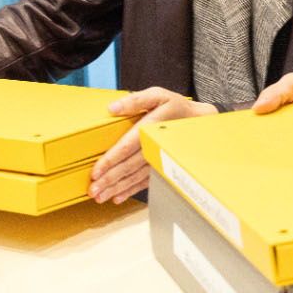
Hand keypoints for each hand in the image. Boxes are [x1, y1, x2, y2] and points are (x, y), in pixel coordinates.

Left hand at [92, 88, 216, 202]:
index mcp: (151, 127)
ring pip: (136, 177)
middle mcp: (154, 146)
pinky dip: (132, 190)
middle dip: (110, 180)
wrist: (199, 122)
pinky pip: (146, 181)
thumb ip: (136, 101)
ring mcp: (159, 159)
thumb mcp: (158, 95)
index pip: (127, 146)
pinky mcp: (161, 166)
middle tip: (93, 191)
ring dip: (118, 188)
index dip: (111, 160)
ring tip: (101, 197)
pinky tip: (119, 197)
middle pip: (129, 166)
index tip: (96, 172)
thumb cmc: (175, 107)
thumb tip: (112, 108)